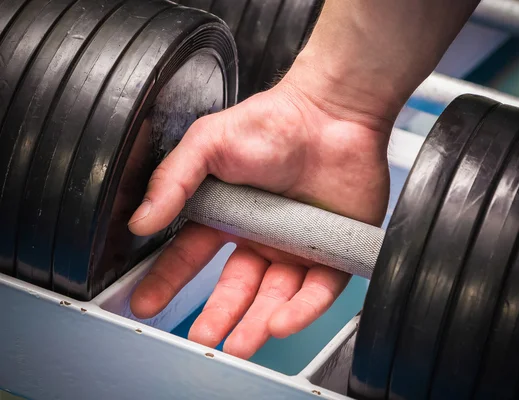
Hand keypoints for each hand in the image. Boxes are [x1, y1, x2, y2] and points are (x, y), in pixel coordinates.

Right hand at [127, 63, 392, 359]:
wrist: (331, 112)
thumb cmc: (274, 121)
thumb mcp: (209, 143)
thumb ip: (173, 181)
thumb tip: (142, 220)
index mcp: (228, 214)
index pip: (191, 256)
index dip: (167, 281)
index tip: (147, 302)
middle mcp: (261, 235)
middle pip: (236, 287)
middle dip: (218, 316)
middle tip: (204, 338)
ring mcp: (297, 244)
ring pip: (275, 296)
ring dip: (256, 323)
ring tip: (238, 345)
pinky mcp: (332, 249)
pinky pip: (317, 289)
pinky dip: (301, 309)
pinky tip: (281, 322)